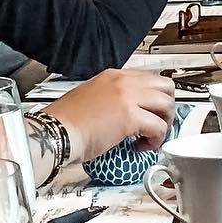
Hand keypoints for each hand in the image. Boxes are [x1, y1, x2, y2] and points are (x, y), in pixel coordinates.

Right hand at [45, 68, 176, 163]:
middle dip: (167, 106)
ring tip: (151, 136)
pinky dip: (156, 140)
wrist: (54, 132)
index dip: (156, 97)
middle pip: (165, 85)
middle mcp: (122, 82)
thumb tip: (127, 112)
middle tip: (159, 122)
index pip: (149, 78)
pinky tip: (143, 146)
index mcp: (112, 76)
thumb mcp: (91, 98)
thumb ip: (112, 99)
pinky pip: (158, 127)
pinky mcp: (129, 116)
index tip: (154, 110)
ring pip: (166, 104)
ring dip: (164, 123)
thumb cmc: (65, 122)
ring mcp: (127, 97)